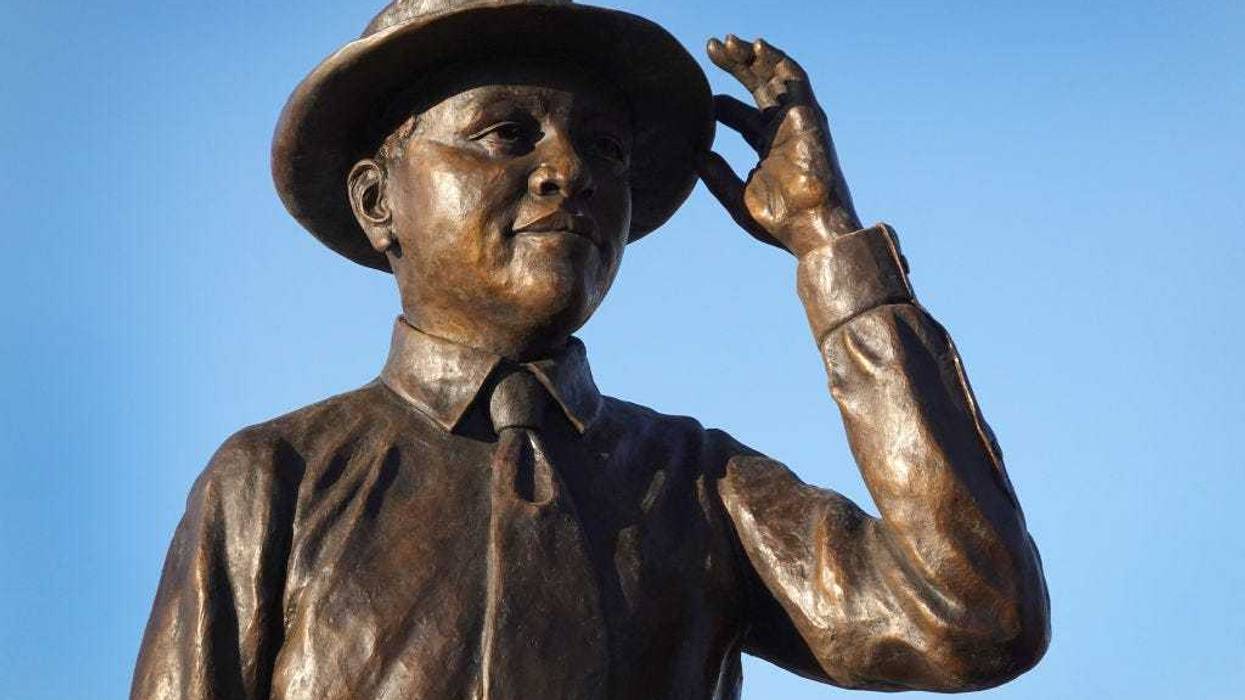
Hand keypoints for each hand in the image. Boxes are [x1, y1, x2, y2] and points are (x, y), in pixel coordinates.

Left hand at [699, 35, 862, 256]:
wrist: (812, 229)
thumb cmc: (779, 223)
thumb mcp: (736, 197)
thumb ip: (716, 174)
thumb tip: (694, 153)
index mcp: (767, 146)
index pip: (740, 113)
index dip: (719, 101)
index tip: (697, 94)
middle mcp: (782, 129)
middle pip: (757, 86)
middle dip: (736, 65)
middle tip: (710, 47)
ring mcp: (797, 120)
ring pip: (774, 76)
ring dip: (753, 56)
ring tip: (728, 41)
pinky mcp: (809, 116)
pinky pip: (795, 79)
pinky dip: (777, 60)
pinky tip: (757, 47)